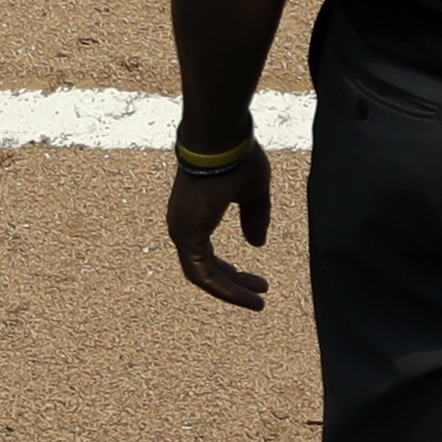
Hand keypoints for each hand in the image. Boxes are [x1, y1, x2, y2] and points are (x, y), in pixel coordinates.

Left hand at [166, 143, 273, 309]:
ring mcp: (182, 231)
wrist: (220, 141)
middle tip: (259, 291)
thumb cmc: (236, 158)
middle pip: (207, 268)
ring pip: (204, 276)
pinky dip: (224, 288)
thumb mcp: (254, 191)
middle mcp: (183, 225)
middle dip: (234, 282)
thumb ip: (255, 217)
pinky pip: (203, 275)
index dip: (232, 270)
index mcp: (196, 214)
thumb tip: (256, 245)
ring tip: (258, 301)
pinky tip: (247, 295)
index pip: (210, 254)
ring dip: (231, 290)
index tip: (256, 280)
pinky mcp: (186, 236)